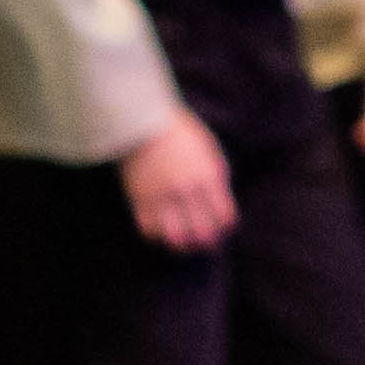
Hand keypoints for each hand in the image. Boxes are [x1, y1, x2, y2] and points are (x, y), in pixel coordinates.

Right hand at [118, 112, 239, 250]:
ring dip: (181, 244)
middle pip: (202, 232)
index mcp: (208, 176)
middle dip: (205, 242)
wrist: (143, 121)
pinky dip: (156, 234)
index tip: (221, 228)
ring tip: (181, 242)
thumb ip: (215, 177)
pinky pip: (149, 229)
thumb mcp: (207, 151)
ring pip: (175, 237)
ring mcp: (162, 196)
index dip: (224, 227)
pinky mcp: (139, 198)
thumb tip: (219, 202)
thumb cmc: (178, 133)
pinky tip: (159, 230)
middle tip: (203, 242)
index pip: (224, 216)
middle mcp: (187, 190)